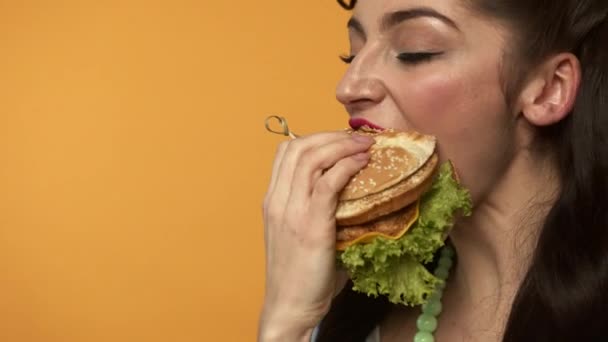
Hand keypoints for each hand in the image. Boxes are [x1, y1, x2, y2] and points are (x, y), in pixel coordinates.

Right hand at [258, 131, 373, 340]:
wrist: (289, 307)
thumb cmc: (299, 275)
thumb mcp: (300, 234)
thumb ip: (318, 211)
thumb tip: (353, 195)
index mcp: (272, 201)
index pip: (286, 152)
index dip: (315, 137)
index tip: (340, 140)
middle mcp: (277, 200)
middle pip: (299, 147)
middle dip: (331, 135)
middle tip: (357, 138)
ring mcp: (291, 211)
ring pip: (312, 157)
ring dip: (342, 145)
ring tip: (364, 145)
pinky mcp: (311, 225)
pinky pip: (328, 182)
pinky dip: (346, 166)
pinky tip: (362, 163)